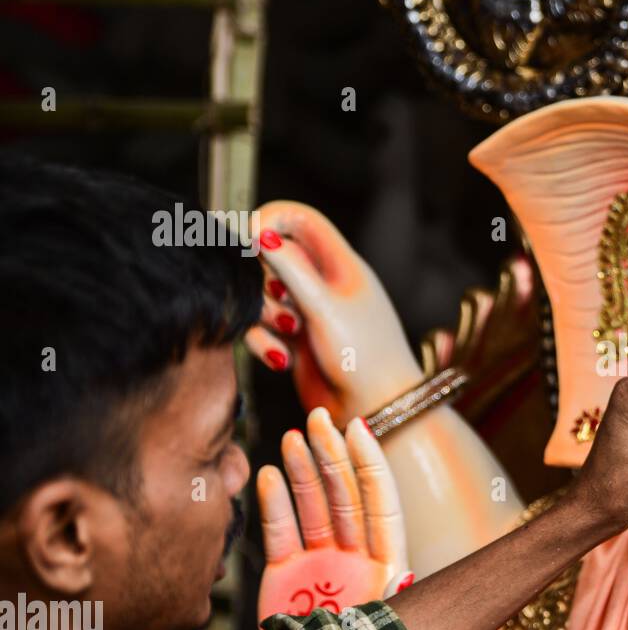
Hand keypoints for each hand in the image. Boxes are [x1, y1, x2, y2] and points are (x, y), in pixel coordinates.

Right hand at [246, 202, 422, 422]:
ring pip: (260, 295)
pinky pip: (261, 329)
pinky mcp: (294, 342)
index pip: (298, 218)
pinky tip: (282, 361)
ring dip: (264, 316)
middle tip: (278, 301)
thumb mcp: (325, 307)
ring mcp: (308, 313)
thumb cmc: (365, 359)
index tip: (249, 243)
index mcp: (340, 264)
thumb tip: (259, 233)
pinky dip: (264, 343)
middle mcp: (323, 283)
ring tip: (289, 335)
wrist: (377, 411)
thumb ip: (290, 268)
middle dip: (262, 280)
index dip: (269, 221)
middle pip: (271, 256)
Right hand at [256, 406, 413, 629]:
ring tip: (294, 436)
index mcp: (387, 565)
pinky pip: (280, 533)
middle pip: (347, 496)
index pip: (381, 503)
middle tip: (319, 417)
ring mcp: (320, 565)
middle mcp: (356, 559)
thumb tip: (404, 578)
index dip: (370, 465)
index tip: (358, 427)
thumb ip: (388, 603)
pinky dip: (274, 504)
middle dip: (334, 456)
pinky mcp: (285, 578)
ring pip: (314, 507)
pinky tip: (270, 473)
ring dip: (304, 471)